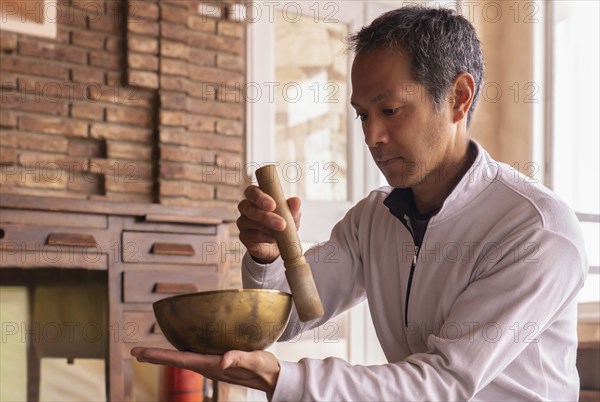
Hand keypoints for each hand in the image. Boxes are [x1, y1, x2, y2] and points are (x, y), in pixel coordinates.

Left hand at [130, 347, 280, 393]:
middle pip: (176, 361)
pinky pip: (193, 357)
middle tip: (135, 352)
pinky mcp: (218, 362)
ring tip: (149, 352)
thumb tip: (223, 360)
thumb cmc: (265, 369)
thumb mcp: (256, 360)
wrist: (273, 378)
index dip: (159, 355)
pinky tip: (179, 349)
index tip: (139, 352)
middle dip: (155, 356)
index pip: (180, 360)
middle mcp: (208, 367)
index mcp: (212, 366)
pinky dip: (180, 353)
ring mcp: (212, 365)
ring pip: (183, 359)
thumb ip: (240, 358)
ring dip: (165, 356)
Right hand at [237, 185, 300, 262]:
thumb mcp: (291, 216)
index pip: (252, 191)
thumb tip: (296, 200)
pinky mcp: (243, 236)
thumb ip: (293, 208)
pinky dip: (264, 237)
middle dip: (265, 216)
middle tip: (282, 224)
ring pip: (249, 222)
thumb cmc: (283, 223)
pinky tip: (274, 239)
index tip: (273, 205)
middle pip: (247, 207)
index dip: (259, 197)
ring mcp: (243, 222)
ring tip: (281, 232)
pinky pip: (251, 236)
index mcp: (257, 197)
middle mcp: (247, 207)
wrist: (278, 244)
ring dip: (267, 228)